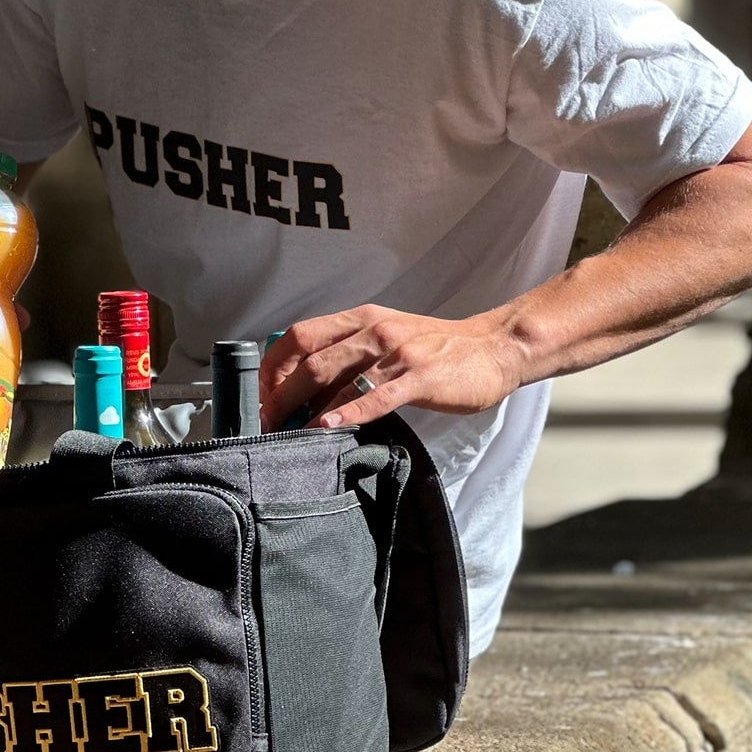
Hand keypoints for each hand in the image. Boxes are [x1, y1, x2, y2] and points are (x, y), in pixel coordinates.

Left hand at [261, 304, 527, 430]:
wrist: (492, 347)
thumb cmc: (436, 347)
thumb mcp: (387, 336)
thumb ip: (351, 352)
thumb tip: (307, 385)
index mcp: (361, 318)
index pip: (299, 336)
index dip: (272, 367)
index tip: (259, 395)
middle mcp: (373, 330)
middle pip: (310, 359)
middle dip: (279, 394)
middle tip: (264, 423)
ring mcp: (396, 353)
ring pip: (336, 377)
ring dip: (303, 407)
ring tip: (284, 432)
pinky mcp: (419, 378)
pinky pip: (375, 397)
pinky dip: (347, 413)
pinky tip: (326, 428)